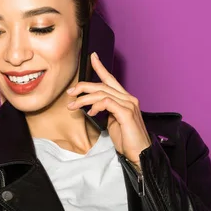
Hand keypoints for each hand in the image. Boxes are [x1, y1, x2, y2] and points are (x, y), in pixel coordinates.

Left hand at [66, 52, 151, 169]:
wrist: (140, 154)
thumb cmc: (127, 139)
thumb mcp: (113, 121)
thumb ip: (106, 110)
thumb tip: (93, 105)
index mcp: (125, 99)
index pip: (111, 79)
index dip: (101, 67)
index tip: (92, 56)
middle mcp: (128, 98)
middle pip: (103, 85)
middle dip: (83, 87)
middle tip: (70, 92)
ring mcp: (129, 105)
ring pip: (102, 93)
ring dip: (84, 99)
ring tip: (73, 105)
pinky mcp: (127, 113)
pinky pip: (107, 103)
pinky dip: (96, 105)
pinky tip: (91, 113)